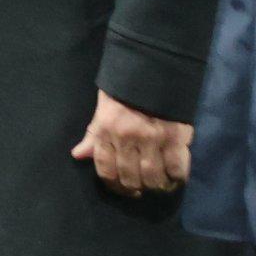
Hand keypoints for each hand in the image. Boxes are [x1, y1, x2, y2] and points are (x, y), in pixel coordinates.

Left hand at [72, 90, 192, 198]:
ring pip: (152, 176)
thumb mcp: (103, 108)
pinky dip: (177, 177)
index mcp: (106, 130)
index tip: (124, 189)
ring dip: (156, 186)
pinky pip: (177, 167)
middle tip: (143, 189)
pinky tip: (176, 178)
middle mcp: (126, 137)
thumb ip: (94, 134)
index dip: (114, 185)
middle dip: (136, 188)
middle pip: (129, 177)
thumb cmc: (125, 88)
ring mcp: (152, 138)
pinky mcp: (175, 136)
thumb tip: (78, 155)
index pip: (105, 169)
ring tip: (160, 186)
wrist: (154, 66)